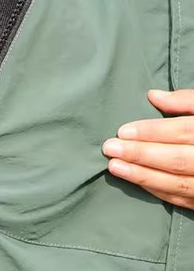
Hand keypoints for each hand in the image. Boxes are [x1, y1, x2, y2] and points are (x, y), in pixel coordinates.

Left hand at [102, 89, 193, 208]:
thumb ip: (186, 100)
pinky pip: (185, 199)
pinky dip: (159, 190)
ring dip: (144, 176)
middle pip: (178, 159)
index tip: (122, 131)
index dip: (152, 131)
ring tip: (115, 166)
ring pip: (179, 183)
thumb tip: (154, 96)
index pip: (183, 131)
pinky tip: (137, 180)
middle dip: (141, 155)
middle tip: (110, 148)